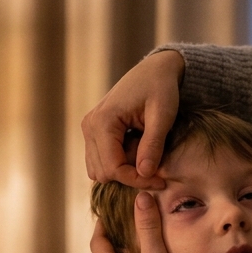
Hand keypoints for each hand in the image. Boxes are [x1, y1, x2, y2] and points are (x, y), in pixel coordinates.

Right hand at [81, 50, 183, 188]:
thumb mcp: (163, 115)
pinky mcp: (93, 132)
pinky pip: (101, 160)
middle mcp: (89, 126)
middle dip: (131, 177)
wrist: (153, 70)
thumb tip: (144, 173)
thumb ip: (153, 144)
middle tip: (157, 169)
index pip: (113, 168)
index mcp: (103, 121)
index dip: (137, 180)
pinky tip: (138, 152)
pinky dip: (120, 164)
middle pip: (103, 173)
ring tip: (147, 157)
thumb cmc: (161, 88)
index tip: (161, 181)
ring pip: (100, 170)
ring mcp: (88, 129)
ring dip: (125, 171)